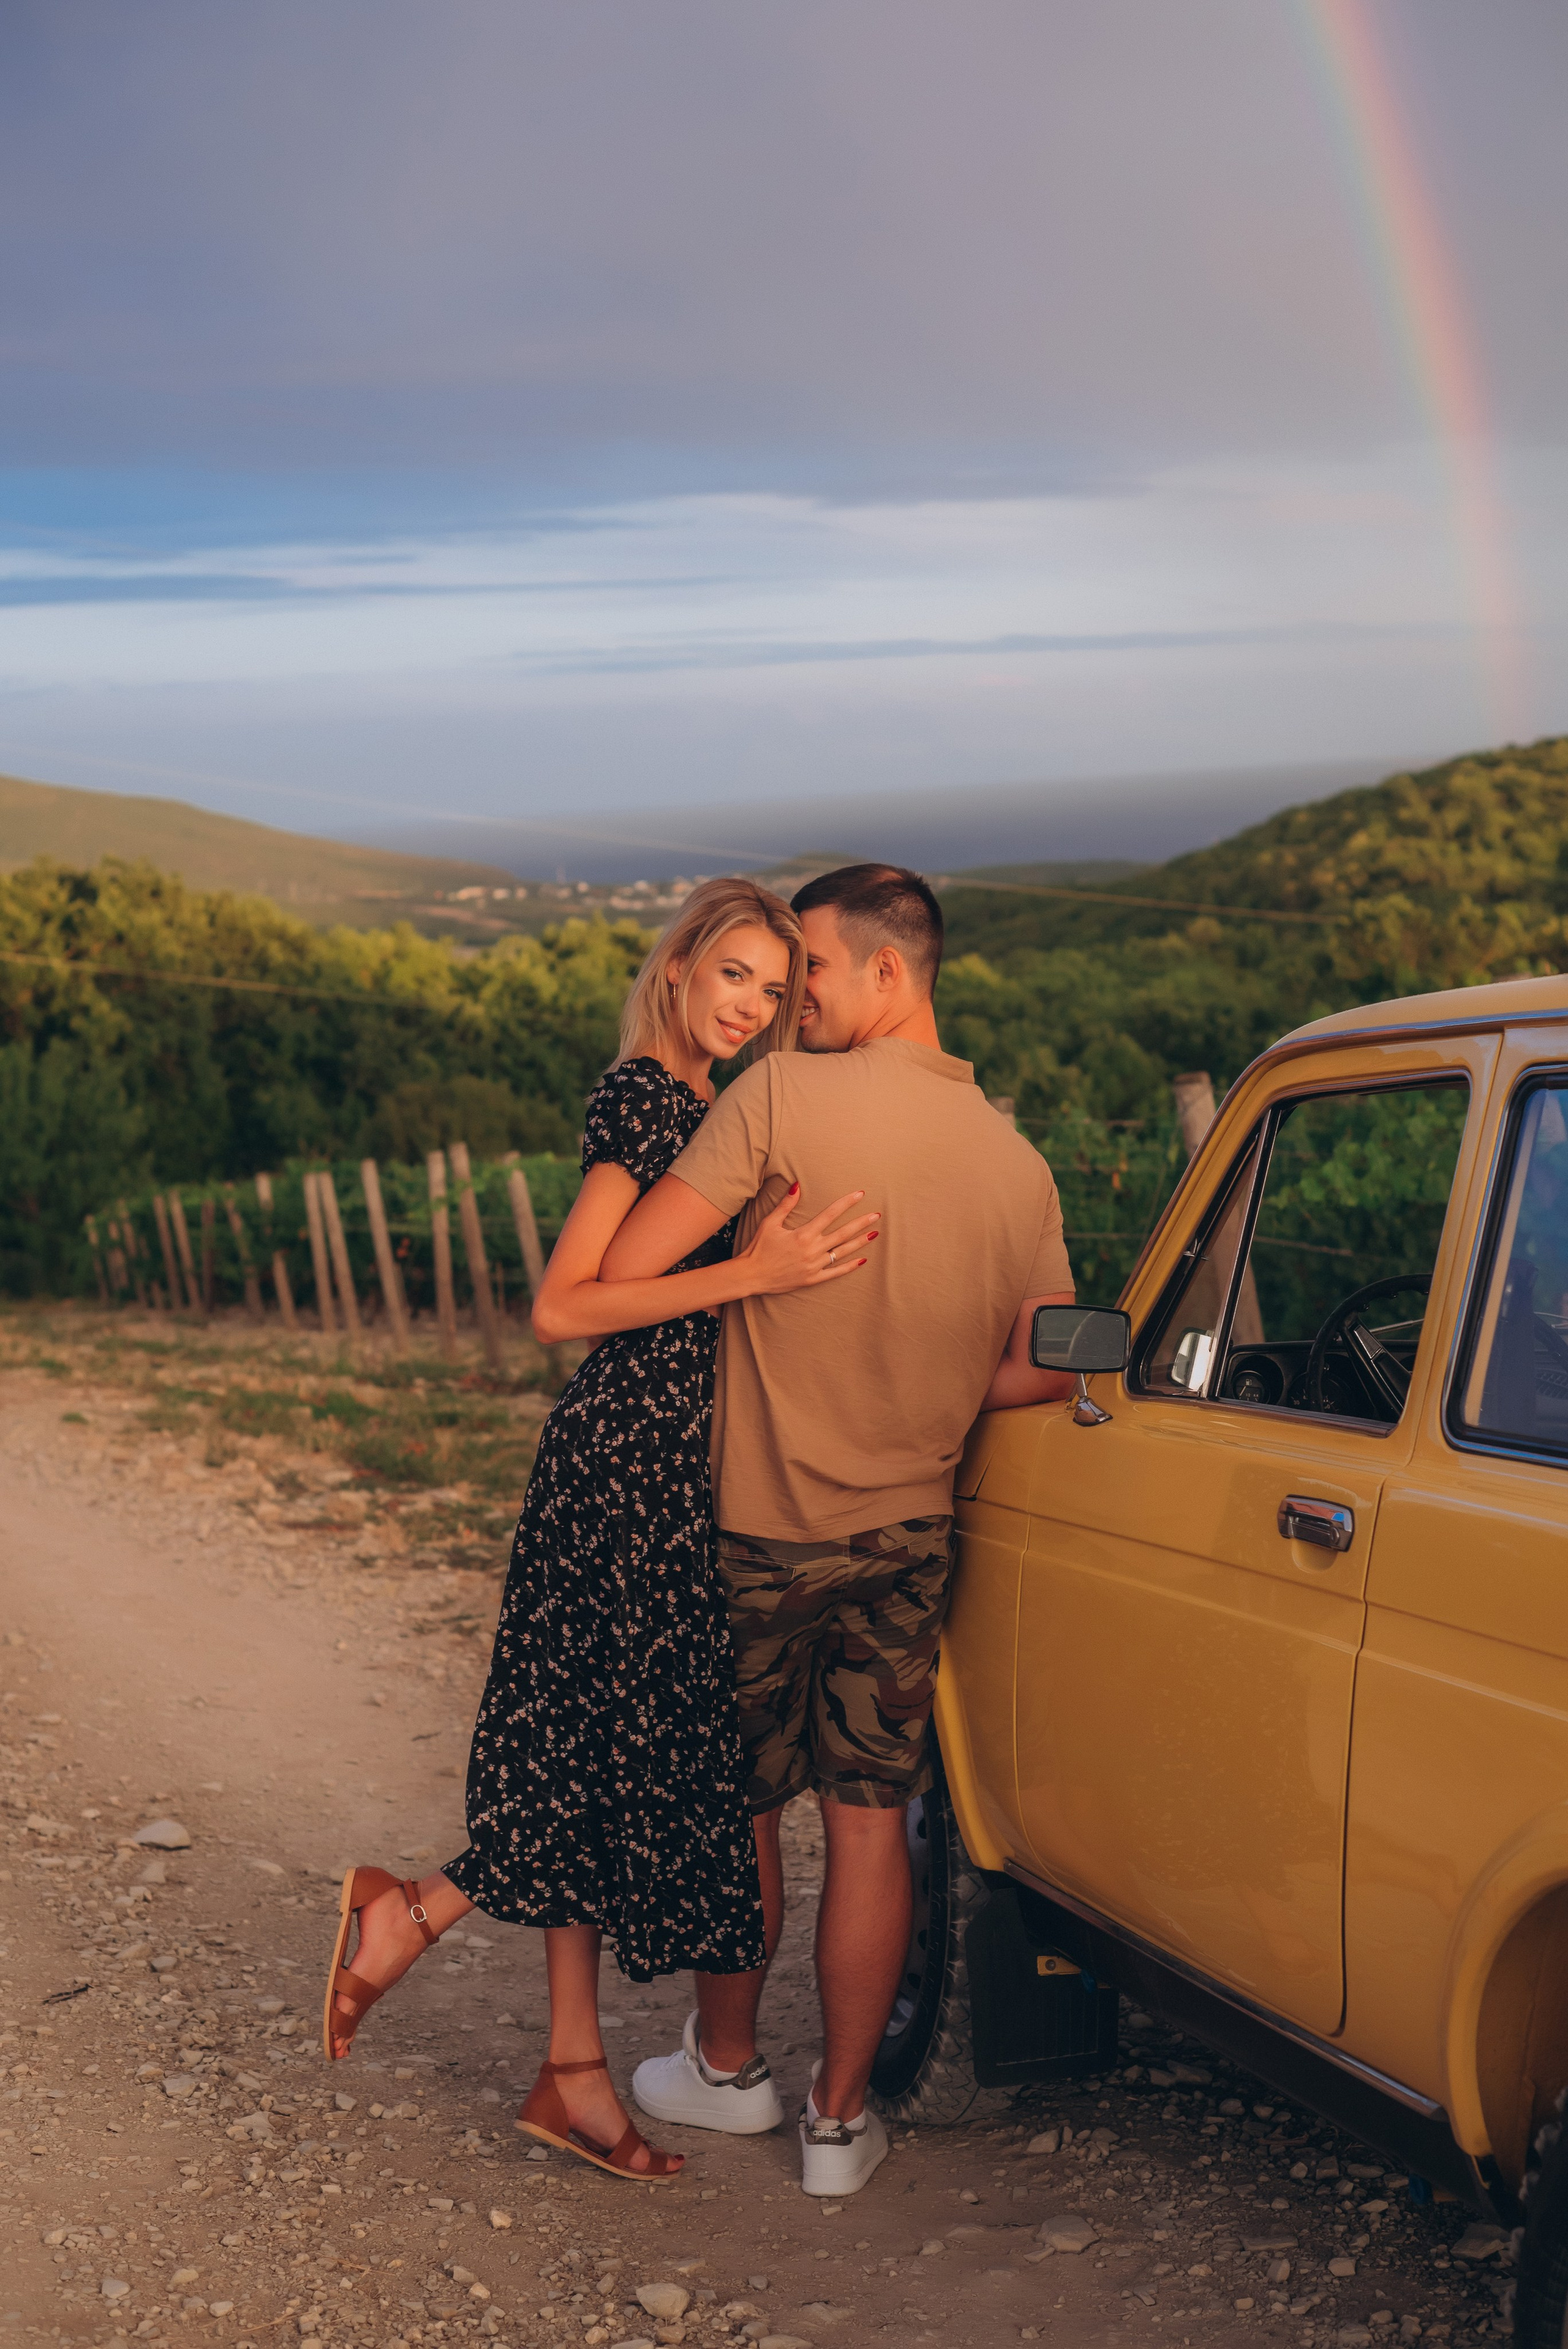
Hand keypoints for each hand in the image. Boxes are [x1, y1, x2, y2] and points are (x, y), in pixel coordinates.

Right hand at [737, 1185, 880, 1295]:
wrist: (751, 1275)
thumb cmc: (759, 1248)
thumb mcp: (770, 1223)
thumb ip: (786, 1204)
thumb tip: (797, 1185)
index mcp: (804, 1234)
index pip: (830, 1214)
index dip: (846, 1203)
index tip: (860, 1194)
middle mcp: (813, 1249)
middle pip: (843, 1233)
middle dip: (861, 1222)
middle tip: (877, 1215)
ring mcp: (814, 1266)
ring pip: (843, 1252)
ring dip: (860, 1242)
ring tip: (874, 1233)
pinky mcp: (813, 1279)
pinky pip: (836, 1273)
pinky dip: (850, 1266)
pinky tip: (862, 1260)